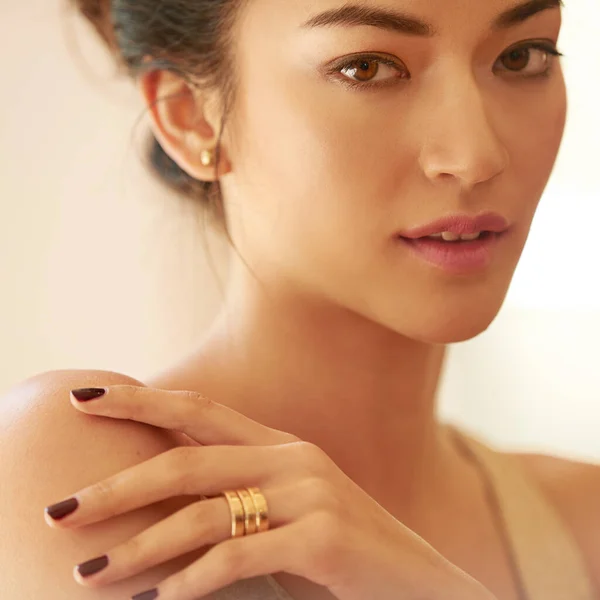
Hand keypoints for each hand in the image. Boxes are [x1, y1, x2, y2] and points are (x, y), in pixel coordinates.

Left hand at [44, 385, 495, 599]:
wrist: (416, 580)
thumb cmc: (336, 548)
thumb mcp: (282, 507)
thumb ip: (234, 490)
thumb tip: (162, 492)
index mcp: (279, 444)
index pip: (198, 409)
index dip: (139, 400)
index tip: (82, 396)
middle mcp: (292, 458)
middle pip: (187, 461)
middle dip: (117, 485)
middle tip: (59, 511)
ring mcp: (310, 495)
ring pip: (204, 516)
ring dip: (140, 549)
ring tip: (89, 575)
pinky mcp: (321, 539)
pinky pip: (238, 558)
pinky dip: (192, 582)